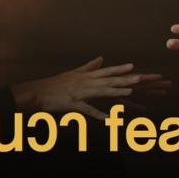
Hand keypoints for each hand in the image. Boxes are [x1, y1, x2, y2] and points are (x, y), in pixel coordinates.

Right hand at [11, 57, 166, 119]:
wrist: (37, 92)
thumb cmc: (55, 84)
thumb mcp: (74, 73)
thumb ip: (89, 67)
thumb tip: (101, 58)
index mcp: (86, 76)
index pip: (107, 71)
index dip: (120, 69)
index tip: (133, 67)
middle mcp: (85, 82)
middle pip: (108, 81)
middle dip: (125, 80)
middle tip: (140, 78)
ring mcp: (80, 93)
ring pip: (101, 92)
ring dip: (116, 92)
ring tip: (130, 92)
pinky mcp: (73, 105)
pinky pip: (88, 110)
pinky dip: (99, 114)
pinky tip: (110, 119)